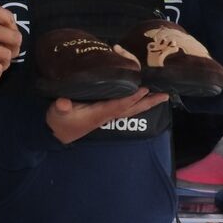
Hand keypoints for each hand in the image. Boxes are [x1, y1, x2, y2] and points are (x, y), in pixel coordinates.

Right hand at [45, 89, 170, 144]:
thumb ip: (61, 107)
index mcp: (99, 113)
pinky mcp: (105, 113)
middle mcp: (107, 115)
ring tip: (161, 96)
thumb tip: (63, 102)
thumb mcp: (57, 112)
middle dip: (148, 102)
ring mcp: (108, 115)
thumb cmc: (59, 121)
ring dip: (147, 103)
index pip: (118, 105)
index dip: (131, 98)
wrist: (57, 133)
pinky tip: (144, 98)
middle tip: (165, 95)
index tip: (144, 89)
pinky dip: (137, 103)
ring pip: (131, 109)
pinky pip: (126, 108)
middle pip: (132, 109)